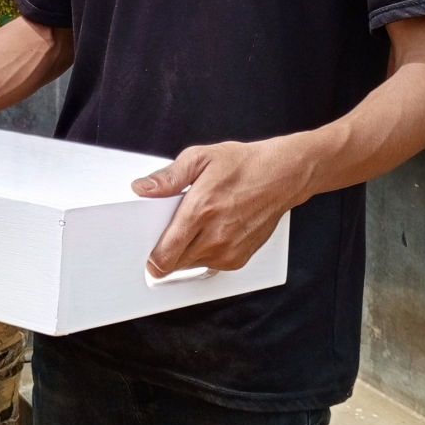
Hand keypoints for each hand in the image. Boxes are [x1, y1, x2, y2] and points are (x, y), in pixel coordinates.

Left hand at [131, 138, 312, 278]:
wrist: (282, 175)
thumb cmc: (243, 165)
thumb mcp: (200, 158)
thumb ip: (168, 177)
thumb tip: (142, 188)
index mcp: (200, 211)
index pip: (165, 254)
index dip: (151, 258)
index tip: (148, 252)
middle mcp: (215, 237)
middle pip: (175, 264)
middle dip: (167, 251)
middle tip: (173, 228)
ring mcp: (229, 251)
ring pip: (191, 266)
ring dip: (186, 253)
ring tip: (197, 225)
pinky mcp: (239, 259)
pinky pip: (210, 266)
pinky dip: (205, 254)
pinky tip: (212, 232)